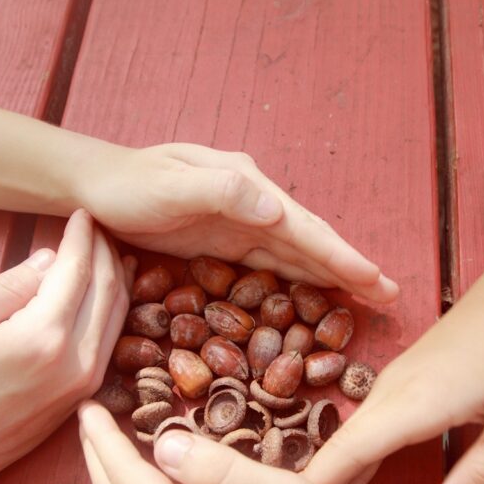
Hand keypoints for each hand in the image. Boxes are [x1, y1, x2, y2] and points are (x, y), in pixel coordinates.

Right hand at [0, 210, 130, 483]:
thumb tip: (51, 259)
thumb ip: (9, 285)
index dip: (82, 237)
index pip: (78, 270)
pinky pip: (112, 338)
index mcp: (43, 337)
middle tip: (98, 226)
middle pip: (108, 288)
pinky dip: (115, 307)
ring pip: (119, 314)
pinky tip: (110, 289)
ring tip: (109, 249)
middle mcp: (76, 360)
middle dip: (105, 250)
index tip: (82, 214)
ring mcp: (88, 380)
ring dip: (117, 276)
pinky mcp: (88, 393)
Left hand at [70, 141, 398, 302]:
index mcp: (246, 187)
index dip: (341, 256)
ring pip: (296, 255)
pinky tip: (316, 298)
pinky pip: (270, 266)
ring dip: (332, 278)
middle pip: (310, 242)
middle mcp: (251, 204)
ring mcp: (239, 224)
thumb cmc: (127, 184)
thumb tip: (278, 211)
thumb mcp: (170, 186)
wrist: (92, 186)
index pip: (303, 227)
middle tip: (392, 296)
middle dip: (350, 269)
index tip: (375, 279)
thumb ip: (221, 193)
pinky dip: (298, 282)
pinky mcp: (224, 244)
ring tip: (370, 298)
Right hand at [303, 272, 483, 483]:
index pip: (350, 450)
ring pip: (348, 435)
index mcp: (415, 402)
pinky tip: (345, 481)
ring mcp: (392, 385)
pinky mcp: (399, 384)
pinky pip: (363, 427)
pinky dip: (348, 456)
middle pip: (339, 445)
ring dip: (328, 473)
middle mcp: (391, 391)